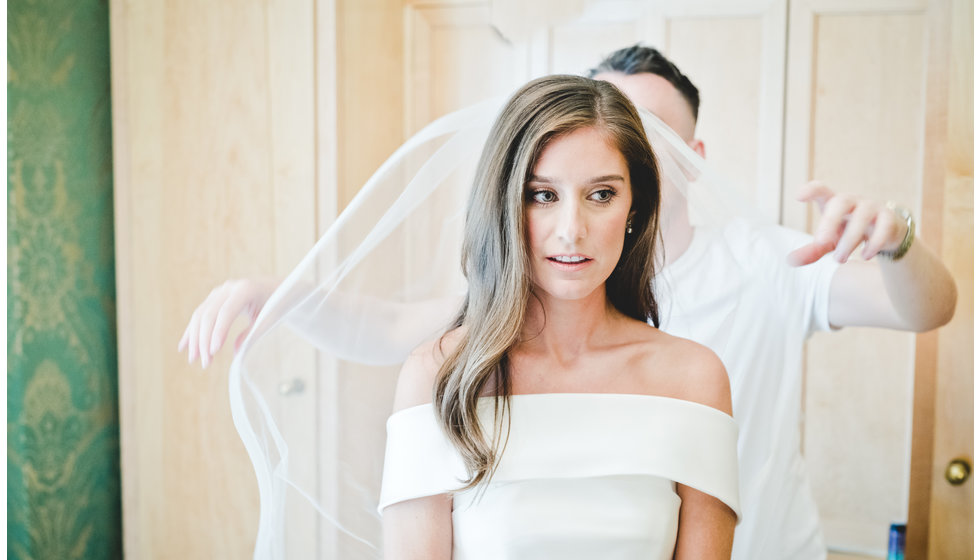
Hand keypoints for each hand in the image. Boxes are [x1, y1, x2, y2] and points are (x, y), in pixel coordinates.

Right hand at [177, 278, 277, 367]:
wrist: (278, 287)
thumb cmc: (278, 303)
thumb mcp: (271, 317)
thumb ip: (254, 332)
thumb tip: (236, 353)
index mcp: (245, 289)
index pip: (226, 312)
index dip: (218, 332)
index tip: (214, 352)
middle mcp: (229, 288)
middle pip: (209, 315)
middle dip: (204, 340)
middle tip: (205, 363)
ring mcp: (219, 292)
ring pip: (200, 315)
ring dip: (195, 339)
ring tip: (194, 359)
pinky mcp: (214, 298)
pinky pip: (199, 315)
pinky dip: (191, 331)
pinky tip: (184, 346)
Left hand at [787, 181, 908, 265]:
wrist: (884, 233)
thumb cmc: (849, 232)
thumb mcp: (829, 242)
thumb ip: (812, 250)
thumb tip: (790, 261)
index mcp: (834, 203)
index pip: (821, 190)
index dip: (811, 190)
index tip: (799, 196)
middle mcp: (852, 201)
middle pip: (840, 202)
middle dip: (829, 221)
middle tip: (820, 242)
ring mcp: (872, 207)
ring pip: (861, 218)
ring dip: (848, 241)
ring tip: (839, 259)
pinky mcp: (889, 218)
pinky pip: (883, 227)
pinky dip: (873, 243)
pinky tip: (864, 256)